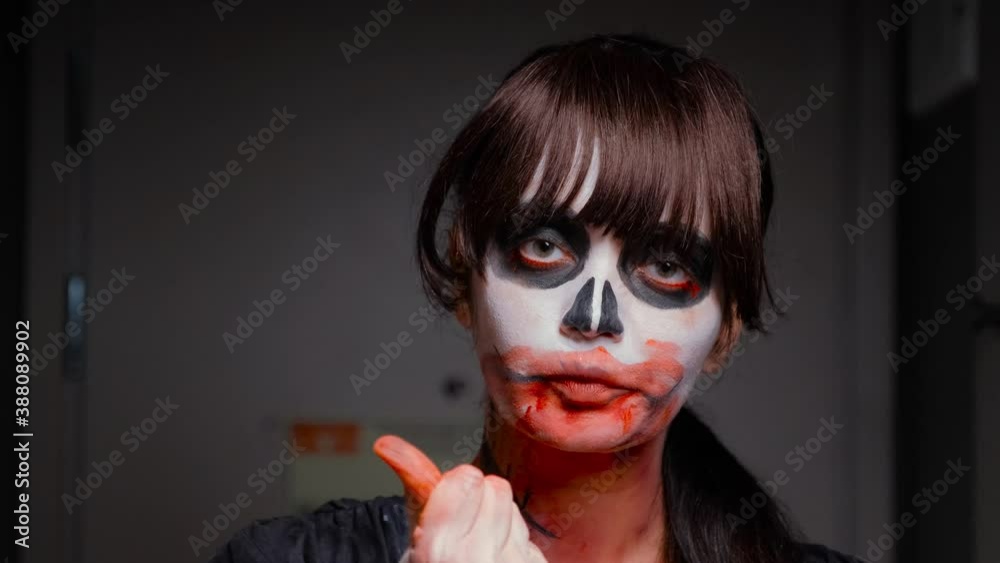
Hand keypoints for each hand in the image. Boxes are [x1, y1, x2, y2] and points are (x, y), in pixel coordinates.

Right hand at [374, 435, 547, 562]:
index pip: (467, 479)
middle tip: (466, 525)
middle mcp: (477, 559)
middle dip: (481, 500)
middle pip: (496, 487)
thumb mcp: (417, 530)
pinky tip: (498, 558)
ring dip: (500, 520)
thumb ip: (413, 483)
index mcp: (440, 548)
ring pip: (514, 508)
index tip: (449, 502)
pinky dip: (516, 542)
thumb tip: (386, 443)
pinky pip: (531, 535)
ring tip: (481, 543)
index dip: (457, 485)